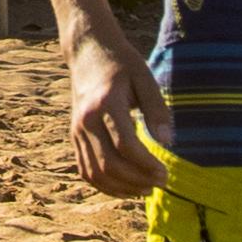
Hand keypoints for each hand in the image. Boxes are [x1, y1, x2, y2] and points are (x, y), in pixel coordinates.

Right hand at [63, 29, 167, 199]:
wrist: (88, 53)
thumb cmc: (122, 64)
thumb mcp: (144, 78)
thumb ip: (157, 109)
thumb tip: (168, 142)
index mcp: (105, 103)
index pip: (125, 145)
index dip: (146, 164)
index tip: (165, 172)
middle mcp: (86, 120)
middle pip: (109, 163)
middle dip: (137, 179)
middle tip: (160, 183)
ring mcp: (76, 130)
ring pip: (95, 172)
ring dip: (121, 187)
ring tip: (145, 189)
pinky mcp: (74, 137)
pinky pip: (86, 170)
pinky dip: (105, 185)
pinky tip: (126, 187)